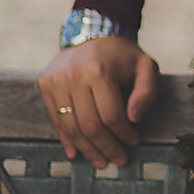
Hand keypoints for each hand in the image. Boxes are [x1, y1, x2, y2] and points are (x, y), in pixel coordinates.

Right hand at [39, 36, 159, 167]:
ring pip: (71, 127)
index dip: (123, 133)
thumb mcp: (145, 66)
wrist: (93, 32)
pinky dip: (67, 139)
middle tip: (119, 159)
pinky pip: (57, 119)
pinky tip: (77, 152)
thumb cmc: (123, 54)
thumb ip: (147, 91)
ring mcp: (56, 81)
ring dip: (87, 149)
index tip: (134, 142)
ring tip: (101, 161)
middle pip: (90, 125)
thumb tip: (134, 118)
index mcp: (99, 71)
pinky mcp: (46, 85)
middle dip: (106, 147)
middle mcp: (73, 76)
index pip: (111, 115)